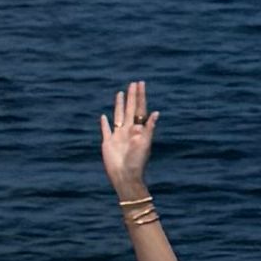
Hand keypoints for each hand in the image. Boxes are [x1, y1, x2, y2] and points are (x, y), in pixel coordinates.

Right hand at [100, 82, 156, 201]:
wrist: (125, 176)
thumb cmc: (137, 162)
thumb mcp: (145, 144)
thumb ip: (149, 128)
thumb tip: (156, 112)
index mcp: (138, 130)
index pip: (139, 109)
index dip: (140, 96)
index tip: (140, 84)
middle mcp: (128, 131)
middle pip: (129, 109)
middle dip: (132, 96)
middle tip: (133, 83)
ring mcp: (118, 136)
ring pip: (118, 116)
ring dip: (119, 105)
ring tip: (120, 93)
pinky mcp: (108, 143)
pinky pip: (106, 130)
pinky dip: (104, 123)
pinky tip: (104, 116)